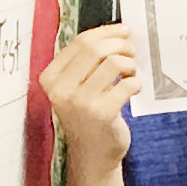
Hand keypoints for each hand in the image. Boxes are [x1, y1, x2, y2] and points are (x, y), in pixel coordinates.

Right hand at [37, 24, 137, 172]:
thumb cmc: (88, 115)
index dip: (107, 32)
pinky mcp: (101, 113)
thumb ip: (87, 62)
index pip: (80, 42)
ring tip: (130, 75)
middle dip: (121, 45)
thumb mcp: (76, 87)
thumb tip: (117, 32)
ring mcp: (80, 102)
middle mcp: (60, 89)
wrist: (92, 154)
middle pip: (97, 49)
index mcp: (50, 77)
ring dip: (130, 65)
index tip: (124, 31)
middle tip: (132, 52)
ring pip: (114, 63)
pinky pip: (128, 84)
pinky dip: (136, 83)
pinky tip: (132, 90)